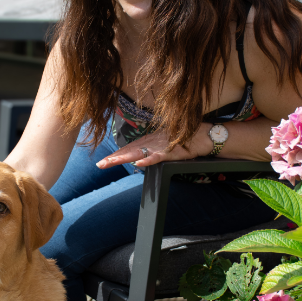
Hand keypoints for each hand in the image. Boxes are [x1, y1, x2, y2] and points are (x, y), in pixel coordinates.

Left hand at [96, 125, 213, 169]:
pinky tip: (139, 163)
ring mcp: (159, 147)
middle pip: (129, 151)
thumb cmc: (183, 139)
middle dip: (114, 158)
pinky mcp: (169, 152)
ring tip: (111, 162)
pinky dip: (148, 159)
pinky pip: (157, 157)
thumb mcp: (163, 145)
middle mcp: (150, 143)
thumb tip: (141, 158)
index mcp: (148, 142)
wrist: (201, 135)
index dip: (115, 156)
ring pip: (138, 153)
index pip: (128, 150)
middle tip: (100, 165)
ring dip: (124, 158)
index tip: (103, 162)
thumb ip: (152, 150)